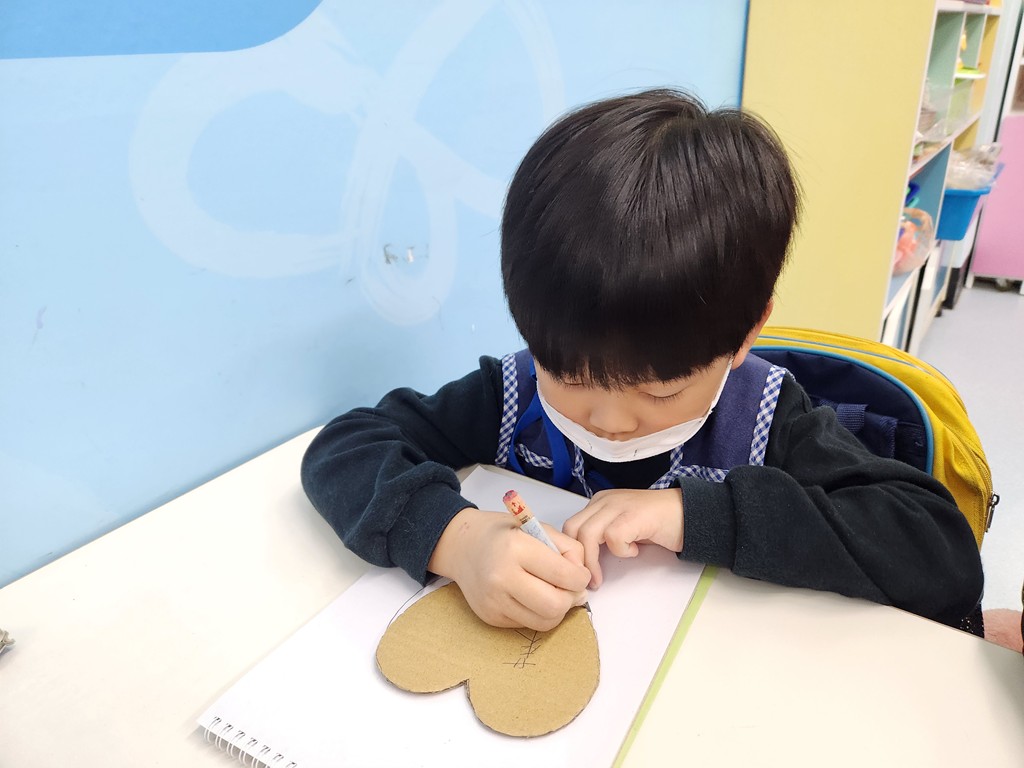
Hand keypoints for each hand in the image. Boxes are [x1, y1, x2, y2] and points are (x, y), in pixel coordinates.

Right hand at [428, 508, 591, 630]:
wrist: (463, 546)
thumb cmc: (503, 534)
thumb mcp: (538, 527)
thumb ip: (567, 547)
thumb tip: (583, 577)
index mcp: (516, 548)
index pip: (563, 575)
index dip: (581, 578)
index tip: (580, 574)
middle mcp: (501, 577)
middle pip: (555, 605)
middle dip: (571, 598)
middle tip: (570, 588)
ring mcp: (494, 601)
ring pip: (544, 622)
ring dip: (557, 610)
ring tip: (554, 592)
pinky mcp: (491, 617)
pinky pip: (528, 624)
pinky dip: (538, 613)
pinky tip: (533, 597)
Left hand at [562, 488, 683, 587]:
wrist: (690, 515)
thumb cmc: (657, 525)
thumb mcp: (622, 528)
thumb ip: (601, 536)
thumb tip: (581, 561)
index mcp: (599, 503)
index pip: (570, 527)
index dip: (573, 553)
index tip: (580, 573)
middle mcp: (605, 500)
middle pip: (572, 529)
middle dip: (577, 559)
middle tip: (588, 580)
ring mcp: (619, 505)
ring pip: (587, 534)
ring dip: (592, 561)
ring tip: (601, 577)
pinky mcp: (633, 515)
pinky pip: (613, 538)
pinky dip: (620, 551)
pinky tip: (635, 552)